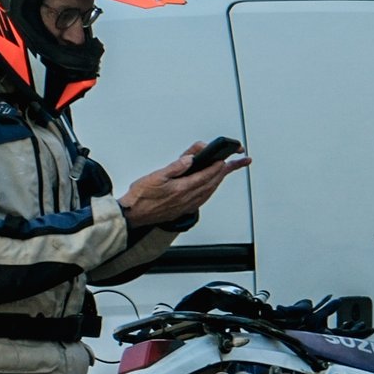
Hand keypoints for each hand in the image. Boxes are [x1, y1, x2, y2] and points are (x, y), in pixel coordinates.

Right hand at [120, 142, 248, 229]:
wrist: (133, 215)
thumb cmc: (141, 197)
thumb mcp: (156, 177)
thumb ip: (175, 167)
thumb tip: (189, 160)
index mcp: (183, 188)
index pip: (207, 175)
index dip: (219, 166)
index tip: (228, 158)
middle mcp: (189, 198)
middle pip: (214, 182)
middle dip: (228, 170)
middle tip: (240, 162)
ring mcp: (188, 204)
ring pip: (211, 190)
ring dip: (221, 179)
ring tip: (230, 170)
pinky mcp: (185, 208)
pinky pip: (205, 197)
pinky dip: (212, 188)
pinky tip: (212, 185)